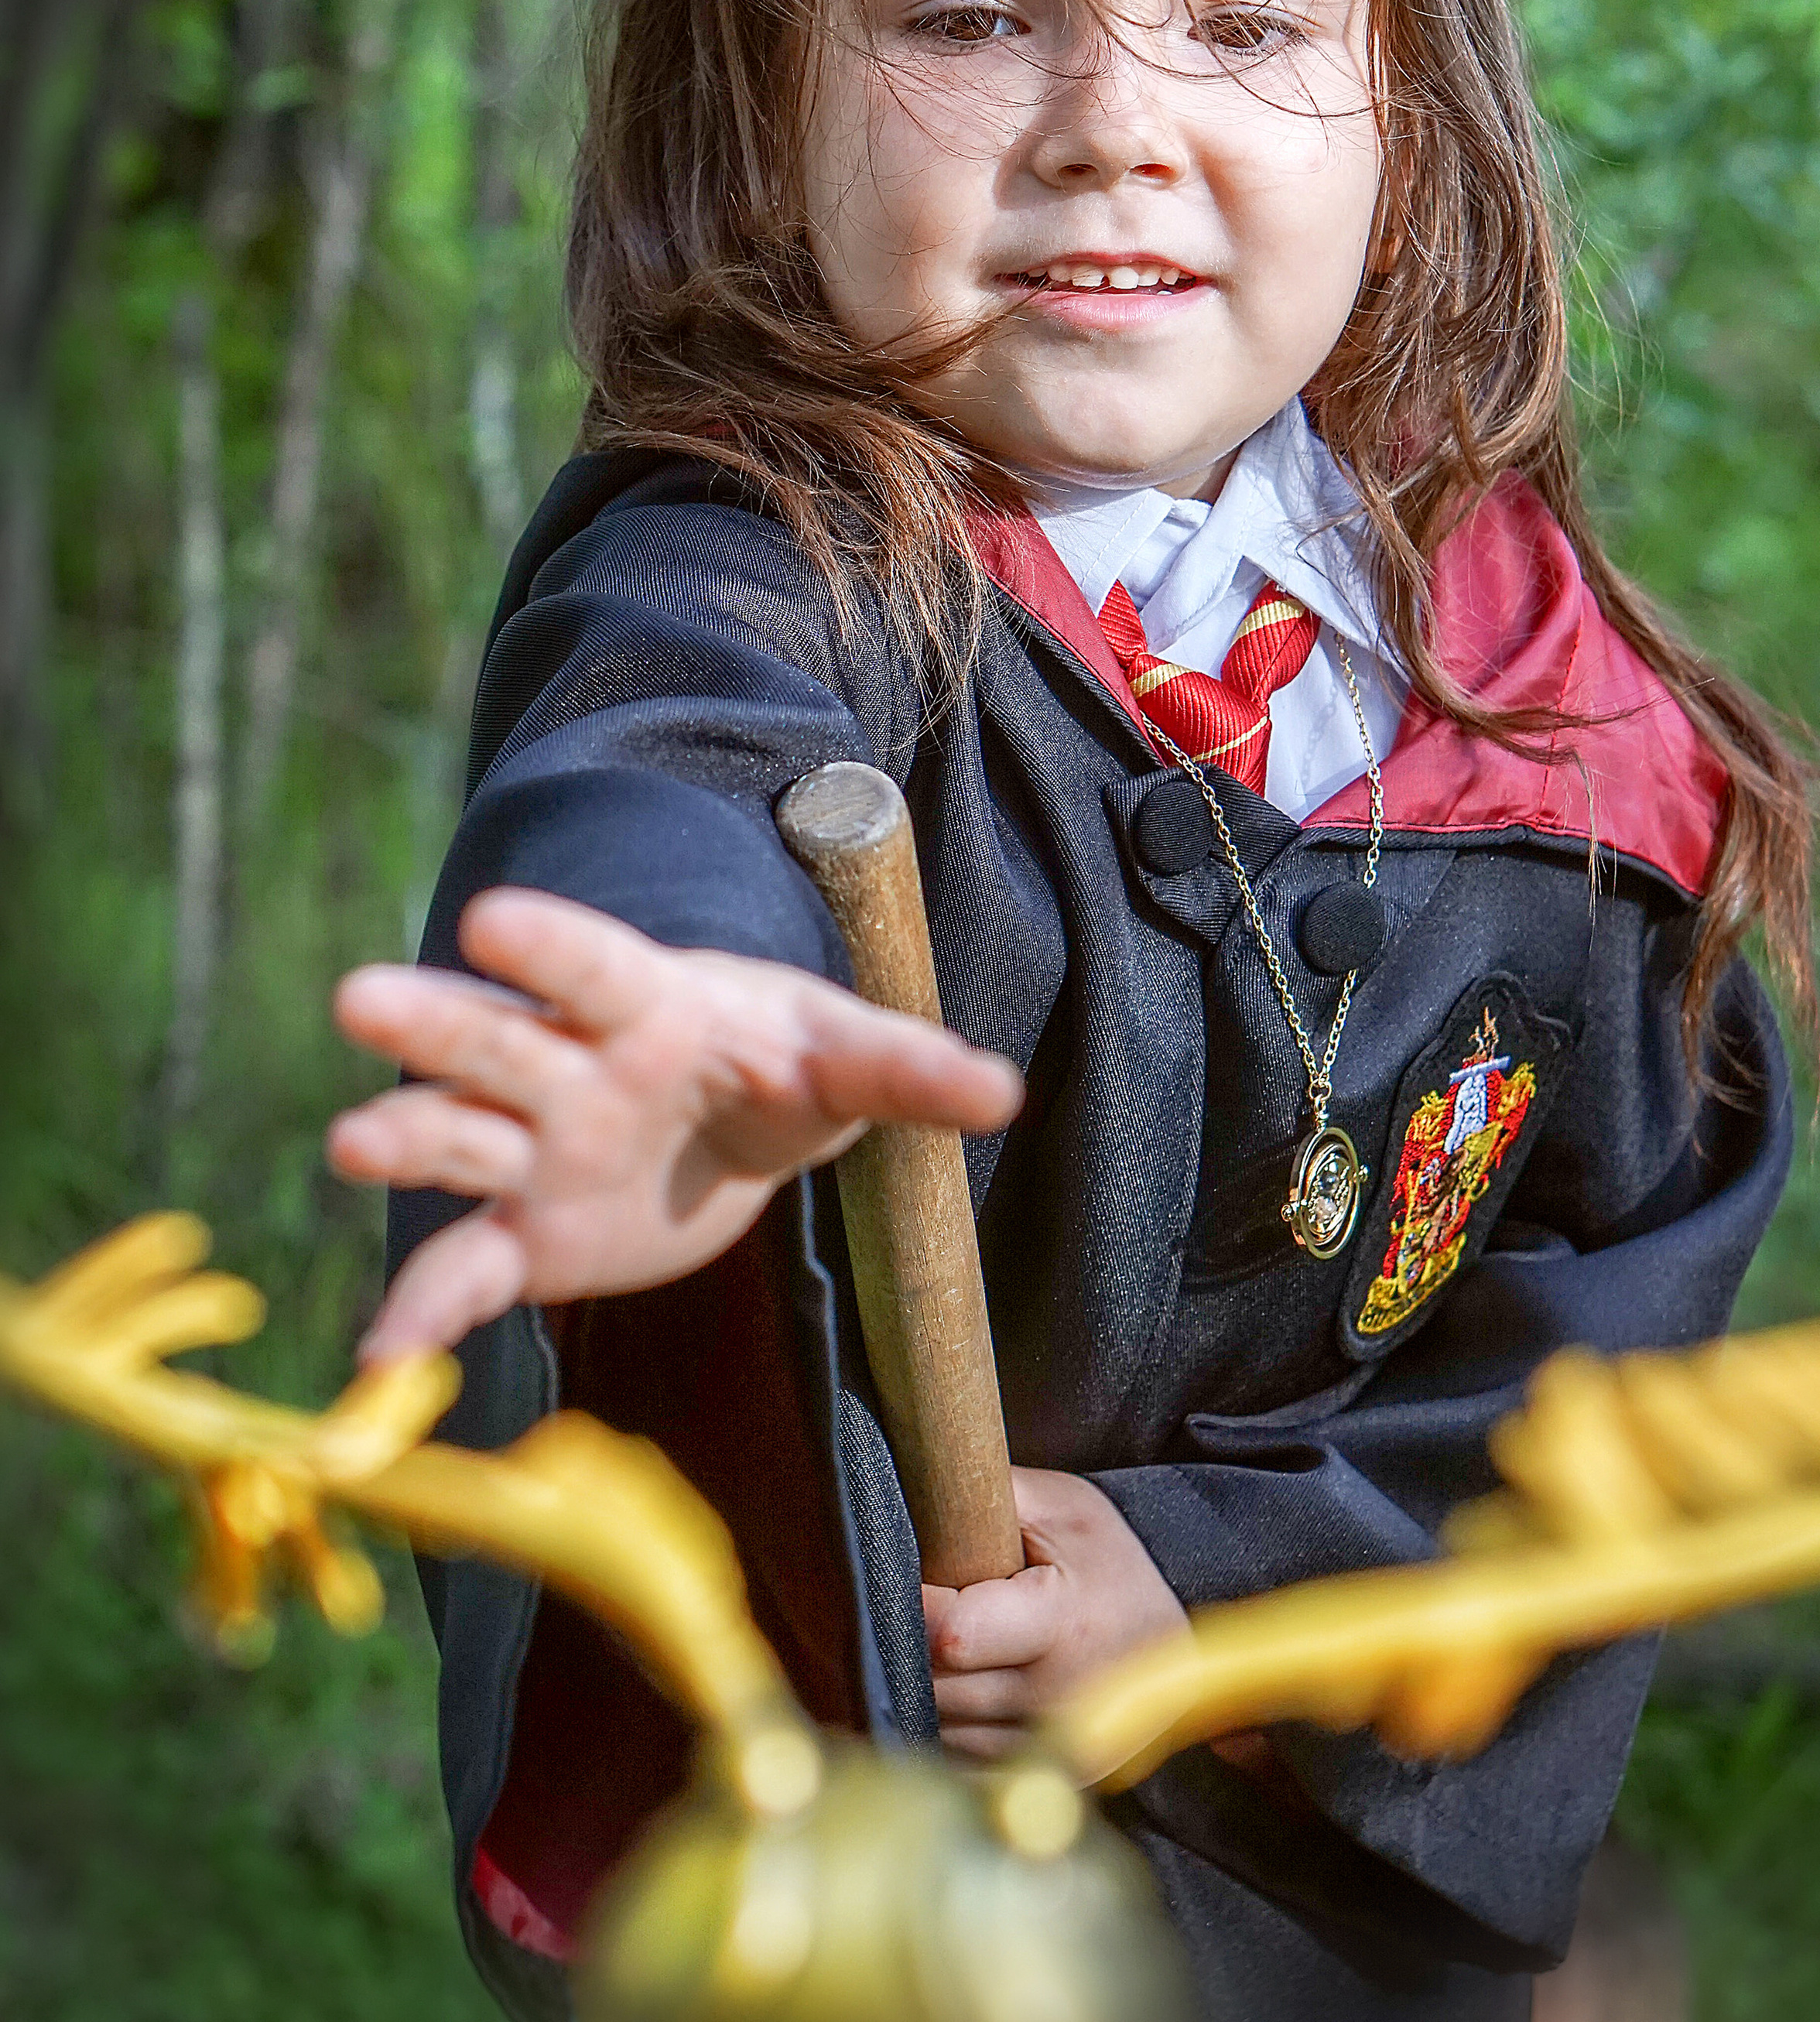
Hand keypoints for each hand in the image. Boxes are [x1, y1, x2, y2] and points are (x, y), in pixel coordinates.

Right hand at [325, 887, 1021, 1361]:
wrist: (736, 1127)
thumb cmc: (788, 1066)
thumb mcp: (849, 1062)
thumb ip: (912, 1073)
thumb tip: (1002, 1090)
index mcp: (648, 1005)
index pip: (594, 964)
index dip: (547, 944)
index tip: (491, 918)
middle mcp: (571, 1068)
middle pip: (496, 1037)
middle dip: (434, 1021)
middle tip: (362, 1000)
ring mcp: (535, 1152)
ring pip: (458, 1138)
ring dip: (406, 1140)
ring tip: (352, 1145)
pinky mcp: (524, 1239)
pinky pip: (463, 1271)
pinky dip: (421, 1316)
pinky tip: (379, 1367)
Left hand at [922, 1466, 1187, 1758]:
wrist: (1173, 1641)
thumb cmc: (1107, 1561)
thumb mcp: (1061, 1506)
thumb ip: (992, 1494)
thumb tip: (923, 1486)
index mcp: (1061, 1625)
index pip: (949, 1632)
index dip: (913, 1602)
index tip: (904, 1578)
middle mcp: (1058, 1699)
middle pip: (937, 1685)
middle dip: (912, 1645)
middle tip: (920, 1607)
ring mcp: (1055, 1751)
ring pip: (941, 1730)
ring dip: (926, 1691)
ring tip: (945, 1645)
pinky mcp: (1049, 1782)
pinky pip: (963, 1768)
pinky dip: (948, 1733)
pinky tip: (961, 1693)